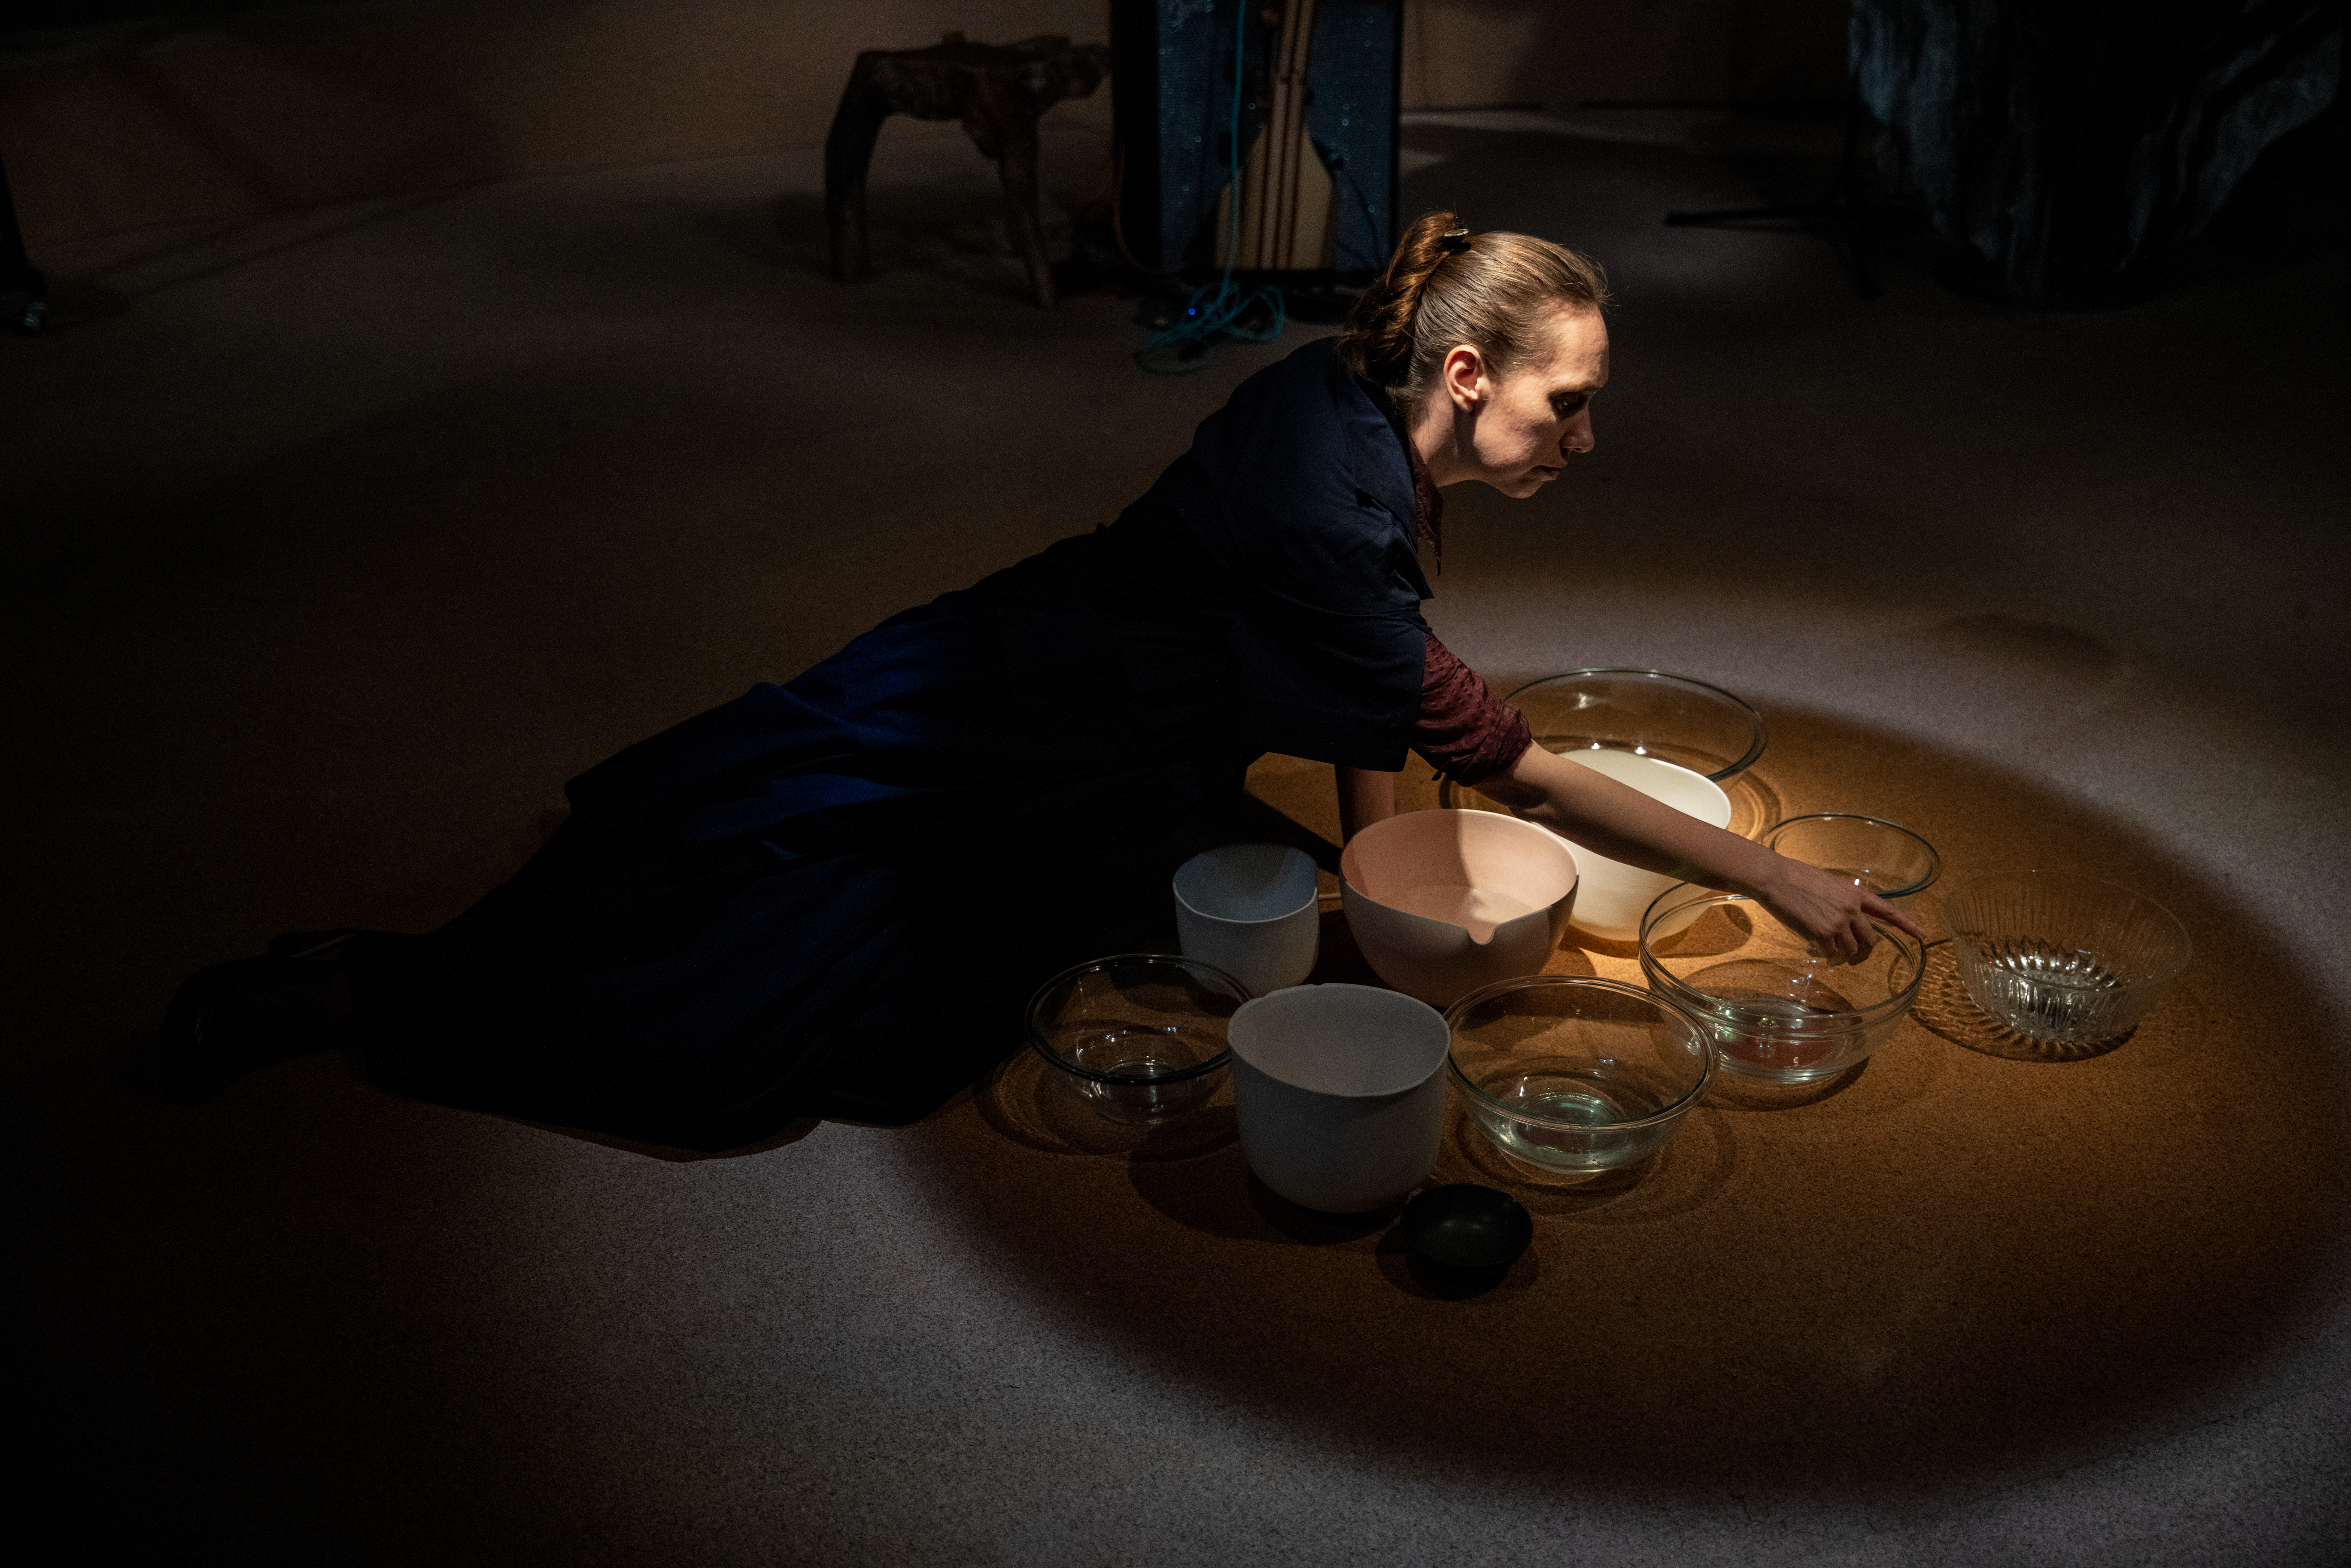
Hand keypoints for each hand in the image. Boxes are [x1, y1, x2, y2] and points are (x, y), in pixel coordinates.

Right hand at [1754, 857, 1925, 964]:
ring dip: (1842, 958)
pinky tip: (1813, 950)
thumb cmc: (1795, 877)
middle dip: (1865, 954)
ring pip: (1852, 950)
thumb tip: (1842, 916)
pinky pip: (1830, 953)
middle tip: (1855, 960)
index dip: (1907, 925)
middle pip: (1871, 940)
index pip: (1888, 911)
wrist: (1774, 878)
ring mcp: (1838, 922)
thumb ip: (1841, 899)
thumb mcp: (1828, 884)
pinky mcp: (1822, 933)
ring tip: (1831, 958)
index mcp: (1855, 894)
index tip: (1922, 935)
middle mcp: (1851, 909)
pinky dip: (1823, 955)